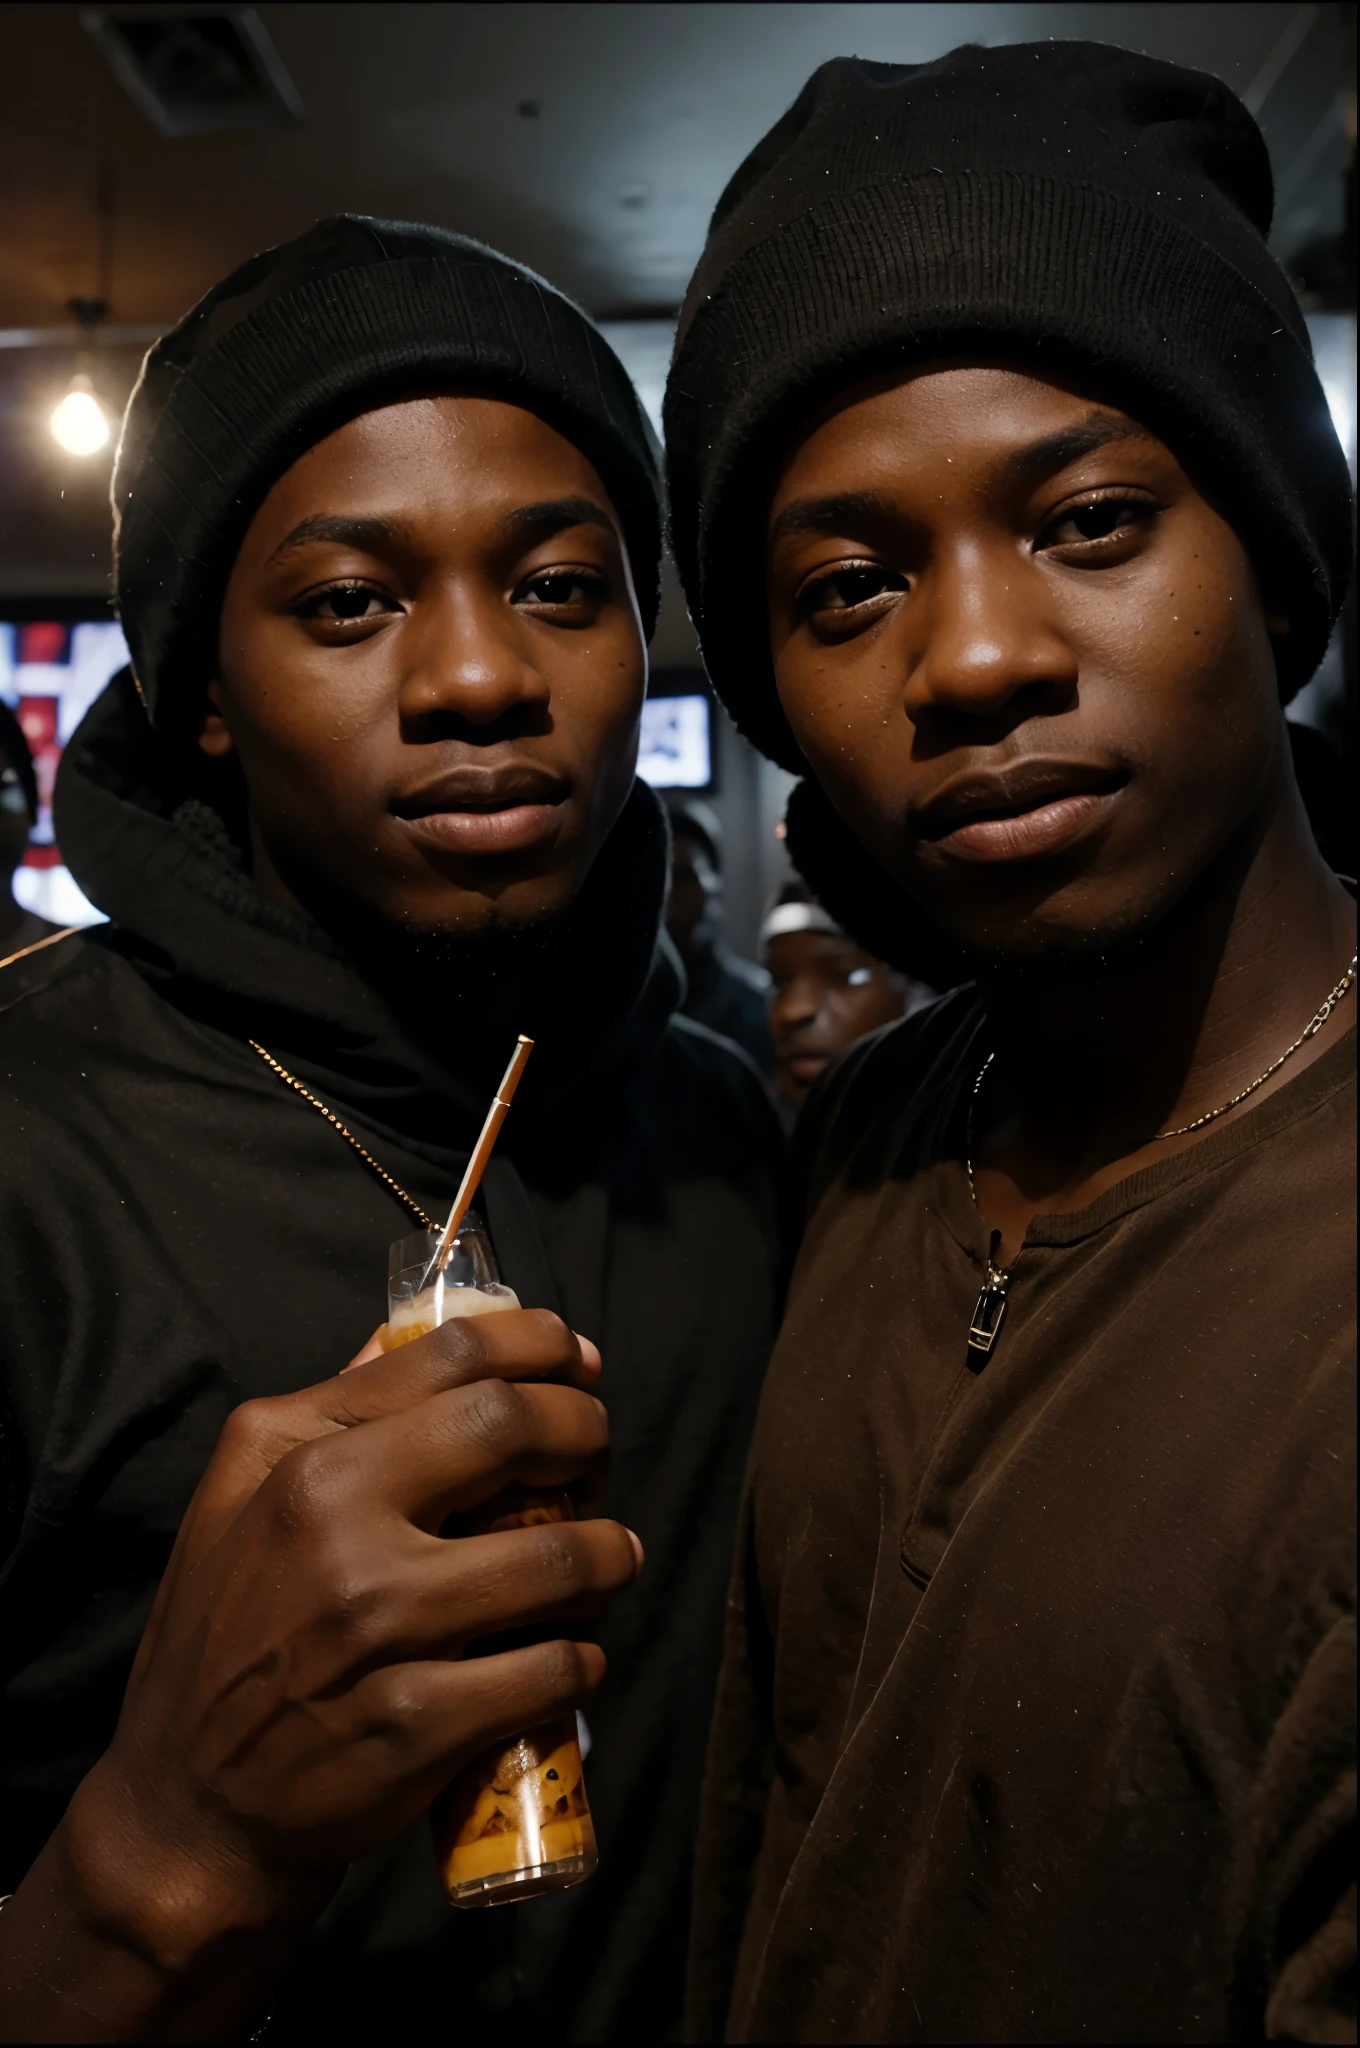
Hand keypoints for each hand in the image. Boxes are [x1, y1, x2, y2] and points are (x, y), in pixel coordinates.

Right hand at [1, 1310, 638, 2040]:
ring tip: (605, 1562)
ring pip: (561, 1557)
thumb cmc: (222, 1638)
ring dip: (608, 1555)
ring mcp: (382, 1629)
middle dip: (586, 1434)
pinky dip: (583, 1658)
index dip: (540, 1345)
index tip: (579, 1360)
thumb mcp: (235, 1497)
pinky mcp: (420, 1724)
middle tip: (597, 1460)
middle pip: (516, 1429)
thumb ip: (322, 1412)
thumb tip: (402, 1334)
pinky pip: (555, 1668)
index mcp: (300, 1458)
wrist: (184, 1808)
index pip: (453, 1357)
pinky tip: (570, 1655)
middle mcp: (337, 1527)